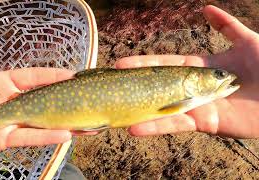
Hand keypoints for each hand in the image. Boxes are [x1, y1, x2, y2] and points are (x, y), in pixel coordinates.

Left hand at [0, 22, 73, 161]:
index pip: (30, 78)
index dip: (49, 76)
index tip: (70, 74)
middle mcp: (6, 104)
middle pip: (40, 101)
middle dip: (63, 100)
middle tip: (84, 97)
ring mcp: (5, 123)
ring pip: (39, 122)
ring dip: (62, 122)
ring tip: (85, 122)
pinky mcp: (0, 141)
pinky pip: (27, 138)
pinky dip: (46, 137)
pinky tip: (65, 134)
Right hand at [115, 5, 258, 138]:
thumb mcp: (248, 42)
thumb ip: (226, 26)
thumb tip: (205, 8)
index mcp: (201, 69)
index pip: (166, 64)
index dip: (145, 63)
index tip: (123, 62)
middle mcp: (194, 88)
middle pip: (160, 85)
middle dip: (137, 83)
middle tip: (114, 80)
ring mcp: (198, 106)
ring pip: (163, 109)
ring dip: (140, 111)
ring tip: (118, 113)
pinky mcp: (206, 123)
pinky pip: (177, 124)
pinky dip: (156, 127)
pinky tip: (134, 129)